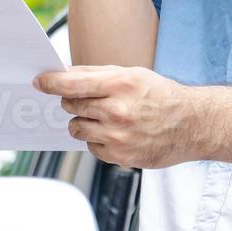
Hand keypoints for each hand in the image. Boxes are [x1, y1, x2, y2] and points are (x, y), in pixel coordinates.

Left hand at [32, 64, 202, 168]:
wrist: (192, 125)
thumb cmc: (161, 96)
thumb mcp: (132, 74)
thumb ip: (96, 74)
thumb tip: (63, 74)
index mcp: (120, 84)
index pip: (72, 84)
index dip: (50, 83)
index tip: (39, 82)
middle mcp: (117, 111)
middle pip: (71, 106)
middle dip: (72, 102)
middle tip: (87, 100)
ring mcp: (118, 136)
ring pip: (76, 128)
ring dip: (83, 122)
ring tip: (105, 117)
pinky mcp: (120, 156)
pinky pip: (91, 147)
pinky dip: (97, 140)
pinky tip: (117, 133)